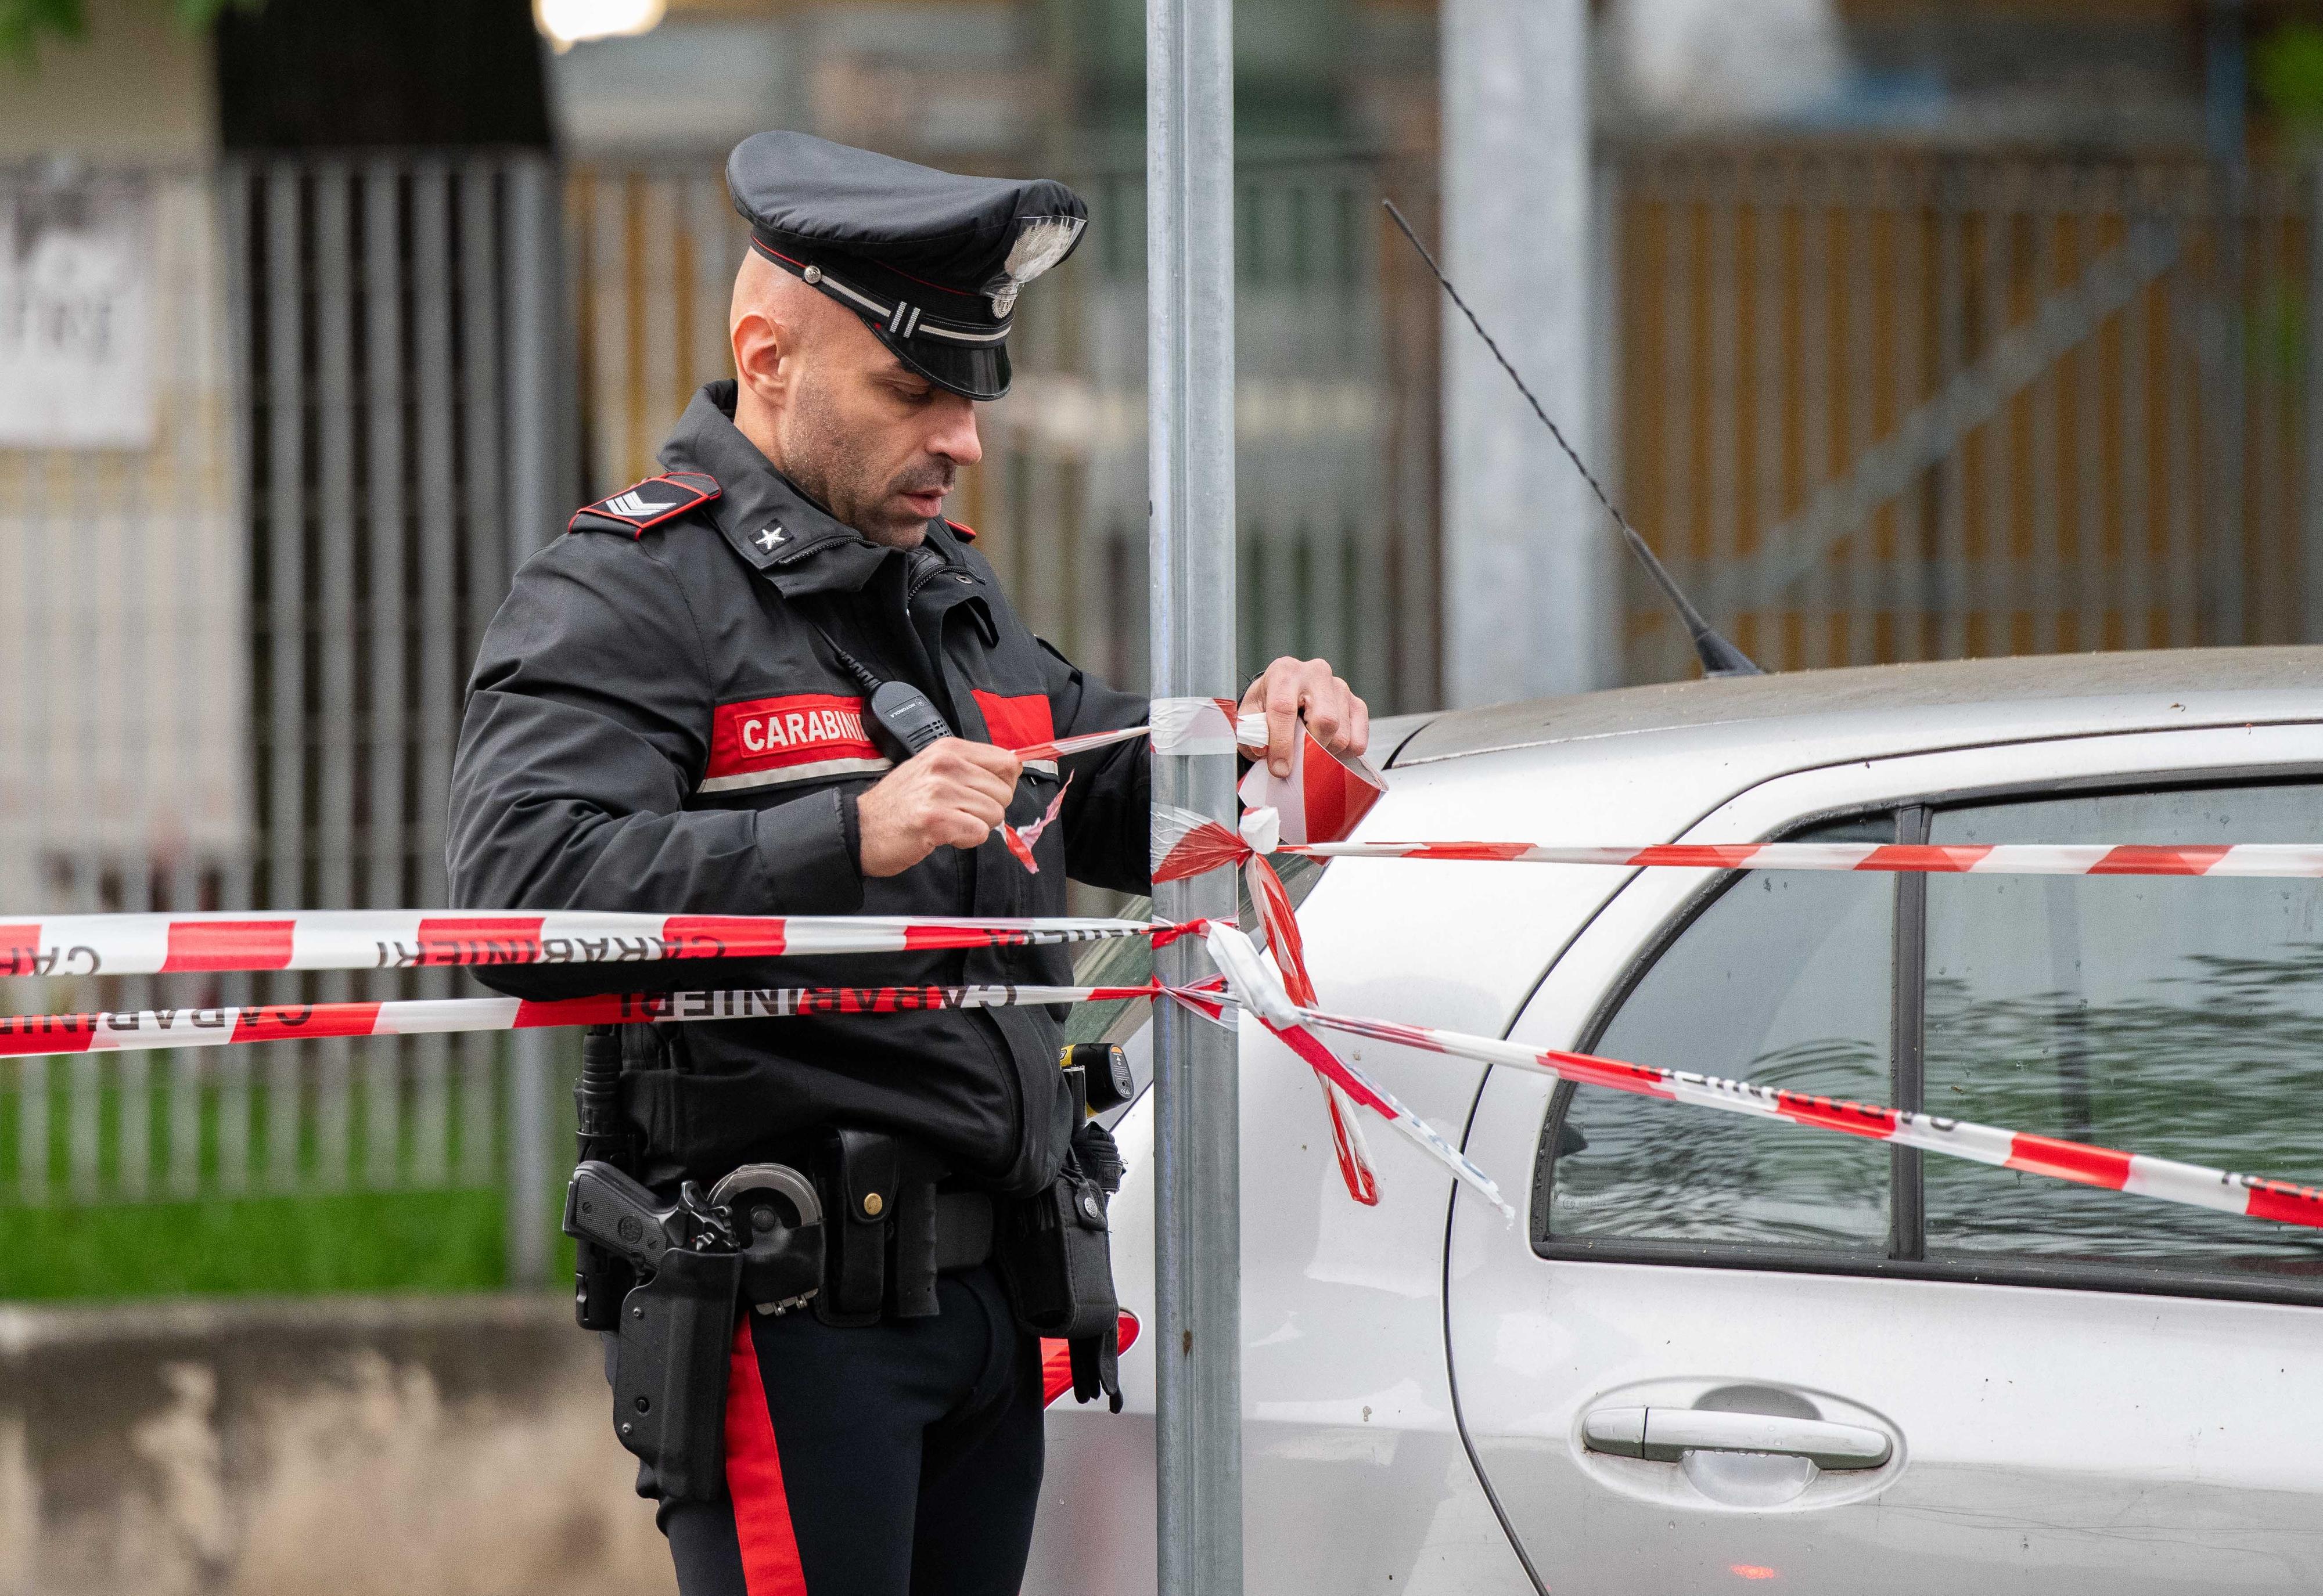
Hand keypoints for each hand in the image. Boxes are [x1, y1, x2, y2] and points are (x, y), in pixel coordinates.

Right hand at [856, 737, 1022, 876]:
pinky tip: (942, 834)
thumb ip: (970, 767)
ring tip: (947, 822)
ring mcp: (940, 791)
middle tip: (958, 813)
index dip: (1004, 785)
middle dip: (988, 809)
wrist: (861, 829)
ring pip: (995, 814)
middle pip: (1004, 792)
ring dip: (976, 826)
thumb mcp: (933, 769)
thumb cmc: (900, 803)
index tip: (984, 795)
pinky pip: (979, 833)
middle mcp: (946, 765)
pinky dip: (966, 840)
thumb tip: (1012, 772)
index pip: (1008, 762)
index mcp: (949, 749)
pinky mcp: (936, 820)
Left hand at [1238, 657, 1369, 778]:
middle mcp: (1316, 673)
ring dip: (1326, 754)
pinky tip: (1326, 749)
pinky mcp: (1357, 704)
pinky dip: (1343, 755)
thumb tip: (1263, 750)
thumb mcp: (1249, 716)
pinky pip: (1358, 741)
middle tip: (1297, 762)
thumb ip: (1252, 733)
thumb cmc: (1267, 704)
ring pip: (1342, 735)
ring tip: (1310, 753)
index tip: (1279, 769)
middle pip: (1325, 721)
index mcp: (1285, 672)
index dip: (1281, 743)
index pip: (1284, 708)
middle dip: (1310, 750)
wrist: (1284, 694)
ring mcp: (1340, 688)